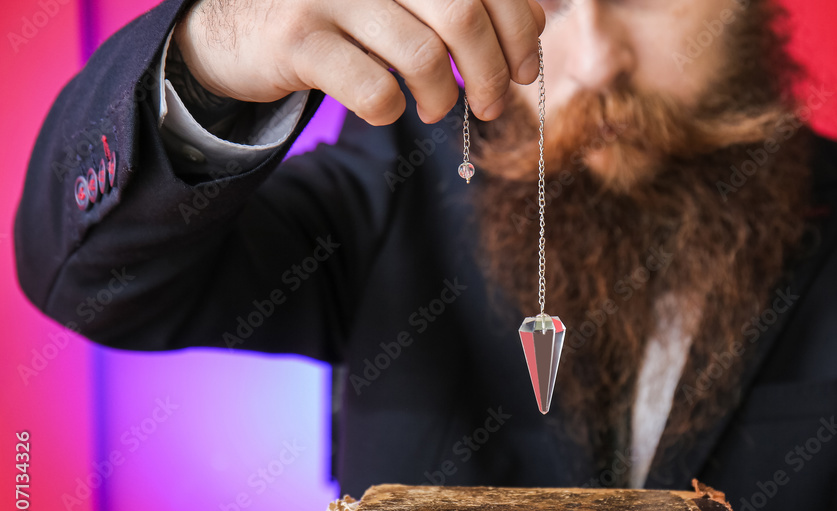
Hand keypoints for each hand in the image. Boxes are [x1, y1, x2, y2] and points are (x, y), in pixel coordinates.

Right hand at [173, 0, 545, 125]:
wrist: (238, 26)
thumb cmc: (339, 14)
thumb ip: (455, 2)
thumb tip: (534, 23)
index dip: (518, 27)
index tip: (522, 69)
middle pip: (461, 15)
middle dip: (489, 71)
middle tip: (490, 104)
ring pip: (422, 56)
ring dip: (442, 98)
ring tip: (436, 110)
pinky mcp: (299, 40)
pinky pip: (374, 89)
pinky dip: (393, 110)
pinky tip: (388, 107)